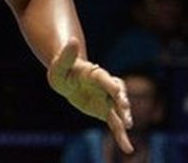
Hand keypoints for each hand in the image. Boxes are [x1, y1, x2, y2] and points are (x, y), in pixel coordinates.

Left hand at [47, 38, 133, 153]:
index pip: (106, 79)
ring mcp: (108, 99)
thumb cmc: (62, 69)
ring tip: (128, 127)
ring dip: (124, 118)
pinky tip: (127, 148)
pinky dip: (121, 135)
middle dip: (123, 102)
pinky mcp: (106, 110)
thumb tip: (71, 38)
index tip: (119, 95)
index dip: (113, 87)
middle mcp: (106, 86)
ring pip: (120, 110)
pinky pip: (115, 124)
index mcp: (96, 74)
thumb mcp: (59, 64)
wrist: (67, 79)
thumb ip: (66, 55)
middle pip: (118, 93)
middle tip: (125, 112)